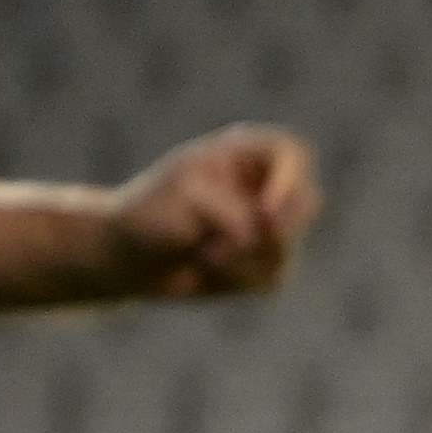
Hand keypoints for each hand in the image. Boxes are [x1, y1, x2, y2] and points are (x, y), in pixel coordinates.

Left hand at [108, 124, 320, 297]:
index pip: (293, 155)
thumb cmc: (150, 211)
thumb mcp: (187, 196)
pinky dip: (238, 278)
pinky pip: (272, 277)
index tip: (266, 212)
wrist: (126, 255)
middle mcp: (265, 187)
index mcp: (246, 154)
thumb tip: (262, 241)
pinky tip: (206, 269)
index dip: (290, 181)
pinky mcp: (266, 264)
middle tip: (224, 245)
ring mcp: (270, 228)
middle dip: (270, 230)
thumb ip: (234, 213)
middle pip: (305, 202)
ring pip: (285, 247)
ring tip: (201, 254)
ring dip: (241, 258)